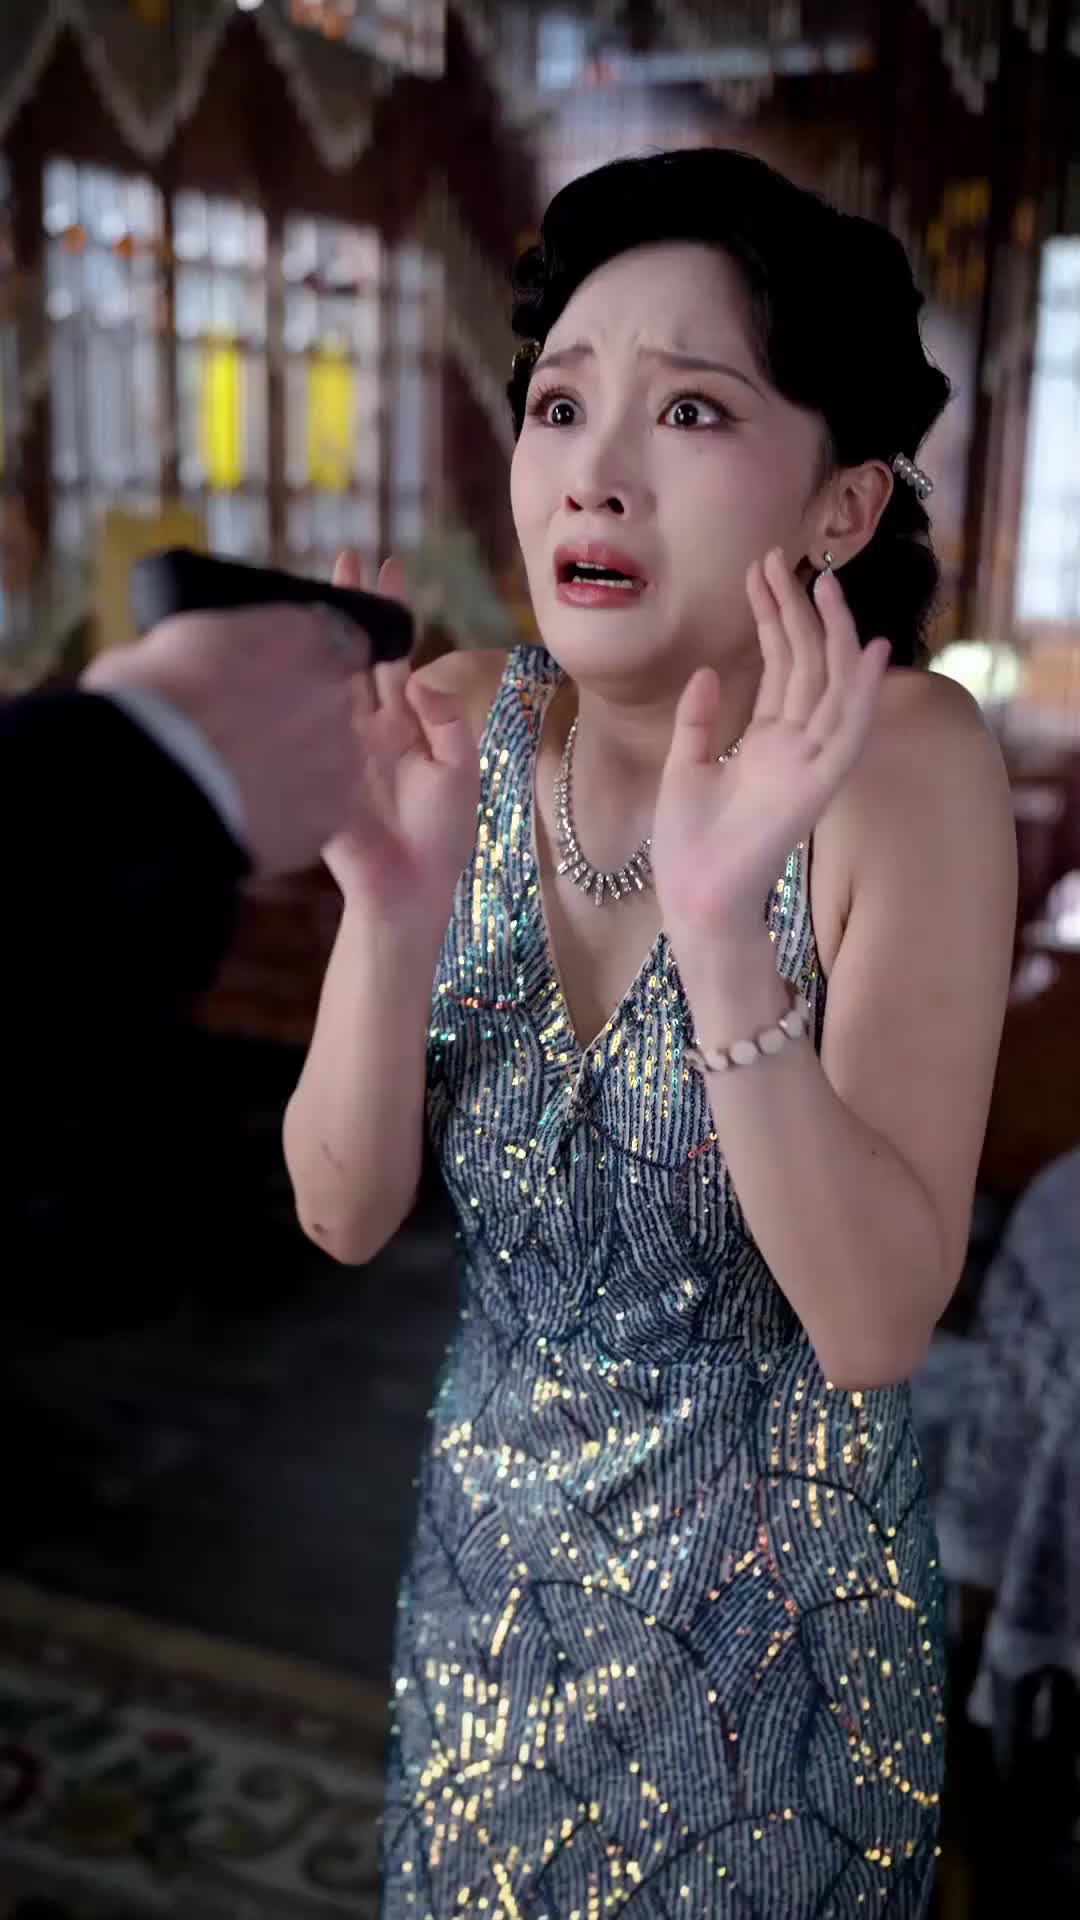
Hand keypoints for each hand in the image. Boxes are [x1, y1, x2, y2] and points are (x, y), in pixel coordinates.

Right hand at [83, 600, 365, 878]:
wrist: (156, 779)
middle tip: (247, 739)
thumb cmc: (151, 701)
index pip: (337, 639)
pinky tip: (245, 817)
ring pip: (327, 762)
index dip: (307, 663)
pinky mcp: (329, 815)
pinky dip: (287, 819)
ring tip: (240, 784)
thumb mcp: (173, 642)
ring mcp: (339, 756)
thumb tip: (203, 662)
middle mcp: (332, 691)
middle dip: (297, 720)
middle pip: (328, 705)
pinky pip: (313, 815)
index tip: (282, 678)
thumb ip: (218, 649)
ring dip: (295, 771)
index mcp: (299, 636)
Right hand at [322, 552, 478, 922]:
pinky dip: (298, 684)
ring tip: (314, 587)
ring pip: (325, 676)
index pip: (392, 656)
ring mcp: (334, 743)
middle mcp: (364, 726)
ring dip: (320, 633)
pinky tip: (290, 649)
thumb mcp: (460, 770)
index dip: (389, 613)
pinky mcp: (313, 767)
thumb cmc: (439, 838)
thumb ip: (447, 720)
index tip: (386, 566)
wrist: (406, 892)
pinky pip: (305, 718)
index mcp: (401, 724)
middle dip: (347, 606)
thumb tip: (418, 678)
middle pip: (353, 653)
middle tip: (342, 556)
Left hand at [652, 548, 889, 953]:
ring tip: (825, 583)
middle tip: (783, 559)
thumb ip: (699, 720)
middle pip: (807, 664)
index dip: (772, 617)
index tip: (761, 571)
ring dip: (833, 634)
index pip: (780, 666)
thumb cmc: (688, 847)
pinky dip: (863, 692)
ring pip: (833, 687)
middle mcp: (795, 747)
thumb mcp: (683, 767)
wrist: (693, 900)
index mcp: (766, 742)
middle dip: (796, 610)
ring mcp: (809, 765)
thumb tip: (708, 671)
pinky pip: (848, 732)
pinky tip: (870, 649)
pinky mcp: (817, 788)